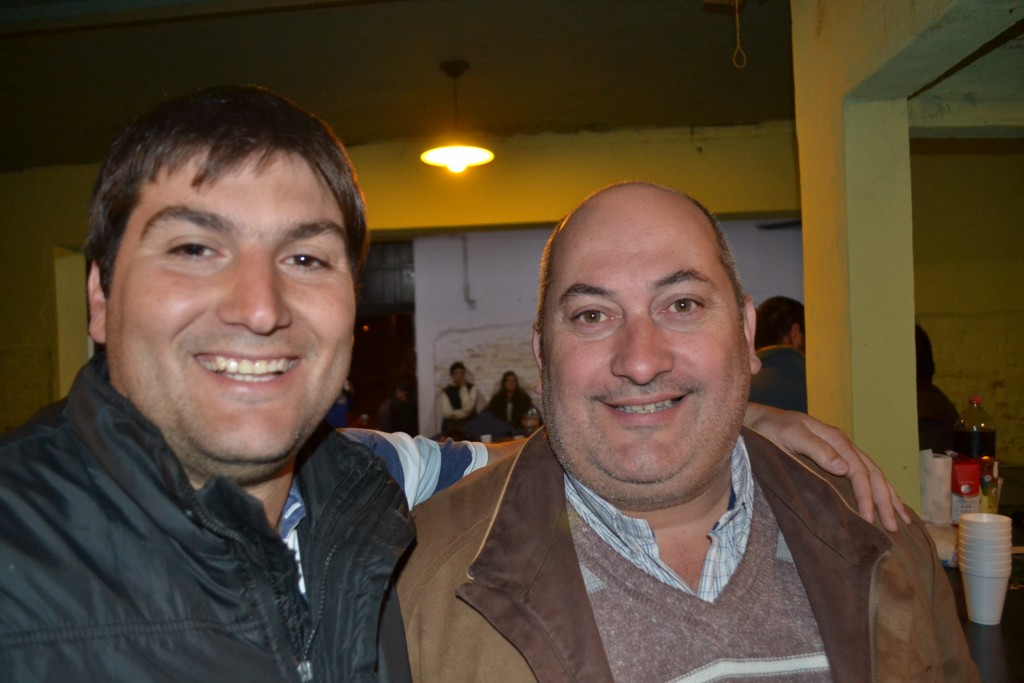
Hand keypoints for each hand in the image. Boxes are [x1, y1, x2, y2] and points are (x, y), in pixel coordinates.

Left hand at [743, 403, 910, 531]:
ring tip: (901, 520)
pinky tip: (886, 502)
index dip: (866, 496)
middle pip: (873, 474)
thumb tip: (845, 468)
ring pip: (874, 475)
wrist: (757, 419)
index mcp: (835, 440)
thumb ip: (816, 449)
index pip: (860, 471)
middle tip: (893, 528)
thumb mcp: (790, 435)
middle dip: (885, 501)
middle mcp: (843, 445)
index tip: (869, 520)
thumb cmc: (769, 429)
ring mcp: (841, 451)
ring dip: (888, 497)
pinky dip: (878, 489)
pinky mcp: (834, 458)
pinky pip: (863, 474)